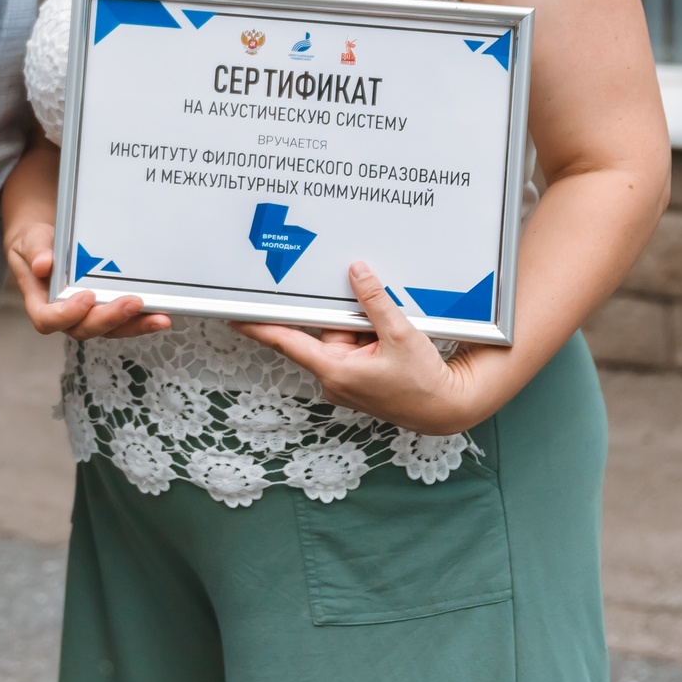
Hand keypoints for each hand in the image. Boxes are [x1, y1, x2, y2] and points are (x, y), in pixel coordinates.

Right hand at [5, 221, 170, 340]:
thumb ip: (35, 251)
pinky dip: (141, 319)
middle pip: (85, 328)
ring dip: (135, 325)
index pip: (49, 320)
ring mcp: (87, 316)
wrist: (45, 246)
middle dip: (111, 318)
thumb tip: (43, 264)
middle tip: (133, 302)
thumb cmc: (35, 246)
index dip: (67, 314)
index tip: (85, 297)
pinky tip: (161, 312)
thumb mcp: (30, 241)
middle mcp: (65, 316)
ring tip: (160, 318)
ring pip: (110, 329)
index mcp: (41, 304)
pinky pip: (123, 321)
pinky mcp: (104, 310)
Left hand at [232, 261, 506, 434]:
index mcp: (336, 370)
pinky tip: (390, 338)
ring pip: (343, 337)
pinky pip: (355, 347)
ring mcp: (346, 380)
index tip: (235, 316)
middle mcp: (335, 378)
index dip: (260, 327)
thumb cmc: (423, 383)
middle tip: (365, 311)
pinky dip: (369, 336)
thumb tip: (356, 273)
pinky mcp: (359, 379)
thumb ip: (374, 301)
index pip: (288, 342)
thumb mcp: (400, 334)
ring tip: (391, 332)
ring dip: (362, 327)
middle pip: (325, 331)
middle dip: (347, 316)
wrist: (446, 409)